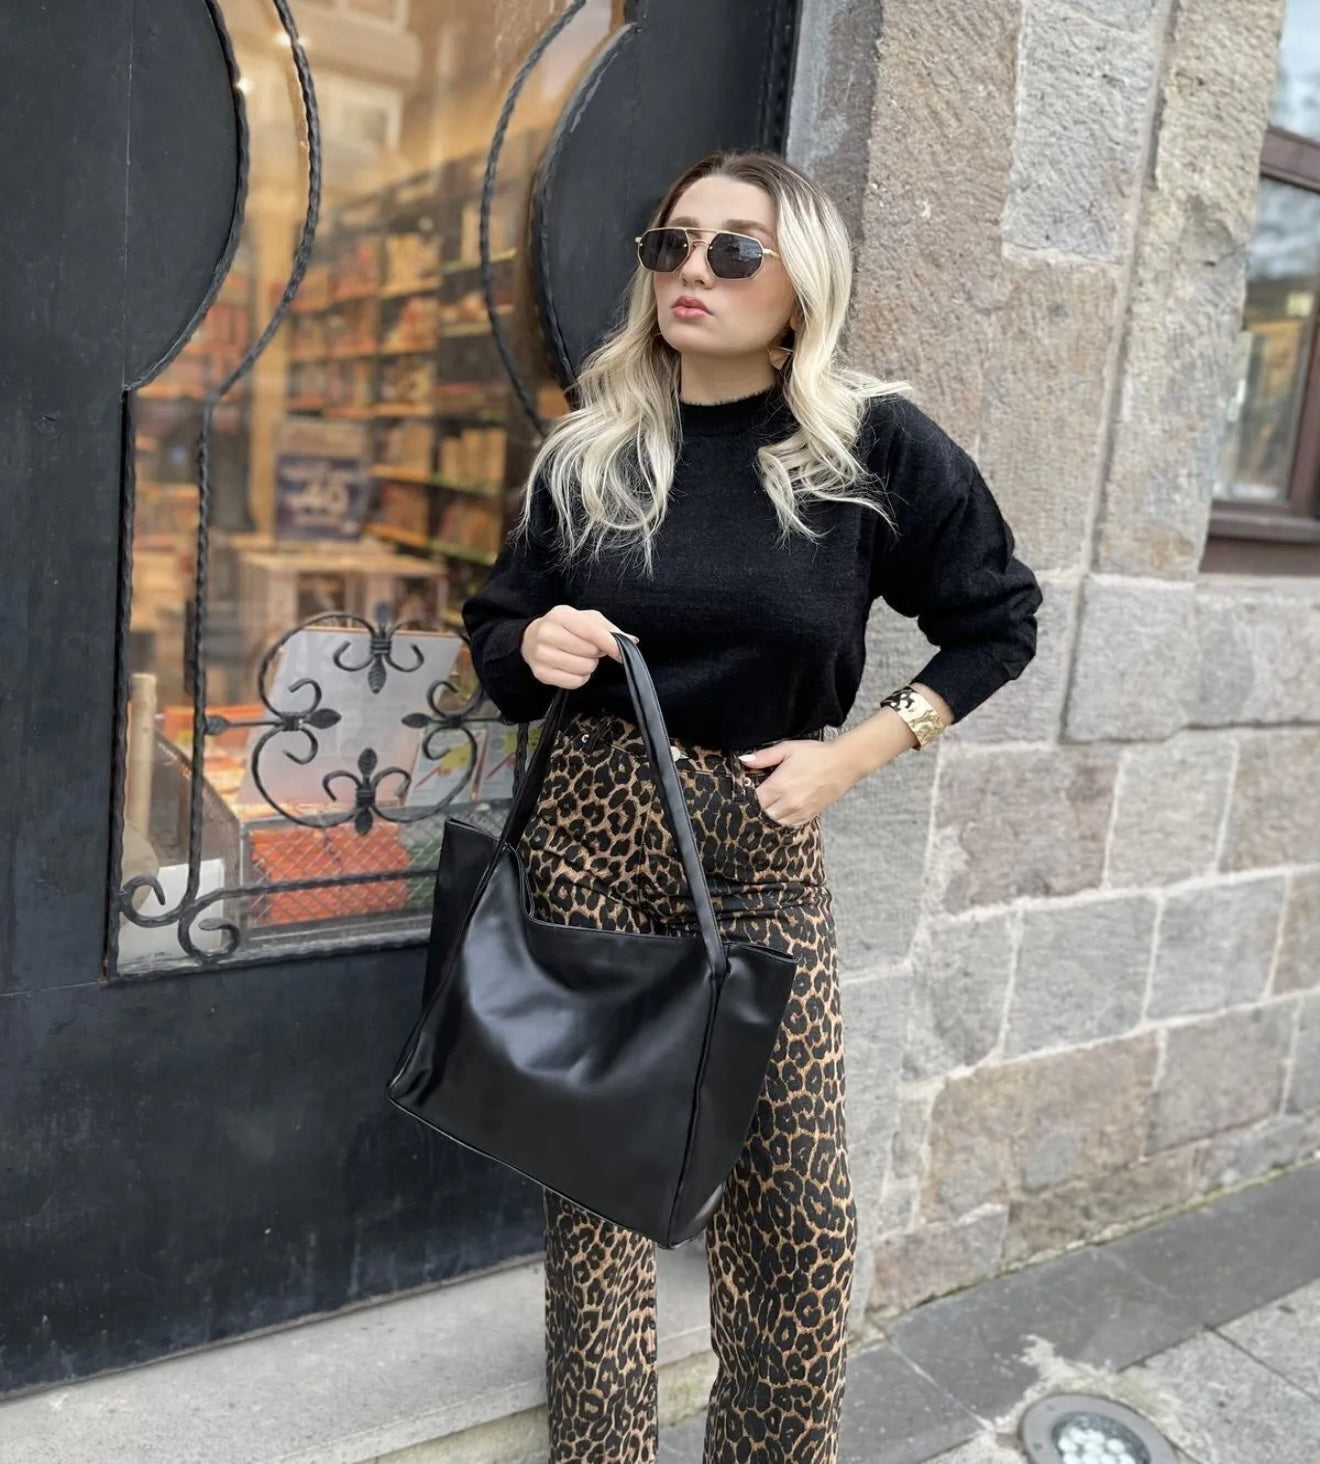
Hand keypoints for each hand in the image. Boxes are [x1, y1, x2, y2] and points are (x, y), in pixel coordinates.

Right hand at [521, 605, 637, 689]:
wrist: (532, 639)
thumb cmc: (565, 627)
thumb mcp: (586, 620)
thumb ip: (609, 629)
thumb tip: (632, 641)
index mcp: (561, 615)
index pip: (591, 632)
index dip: (610, 644)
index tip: (622, 653)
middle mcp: (547, 633)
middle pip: (589, 652)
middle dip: (595, 653)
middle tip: (589, 649)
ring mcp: (541, 654)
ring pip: (583, 669)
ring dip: (588, 665)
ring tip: (579, 657)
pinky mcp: (541, 673)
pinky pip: (574, 682)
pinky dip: (580, 678)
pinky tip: (572, 668)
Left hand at [737, 739, 861, 826]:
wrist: (844, 763)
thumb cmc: (815, 754)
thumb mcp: (787, 749)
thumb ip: (764, 757)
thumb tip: (743, 761)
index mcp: (779, 786)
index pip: (753, 800)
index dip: (746, 797)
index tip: (744, 790)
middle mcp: (788, 802)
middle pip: (761, 813)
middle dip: (755, 807)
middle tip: (753, 799)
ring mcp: (799, 811)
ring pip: (774, 822)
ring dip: (768, 815)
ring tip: (766, 805)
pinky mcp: (809, 815)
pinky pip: (788, 825)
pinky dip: (781, 820)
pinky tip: (780, 811)